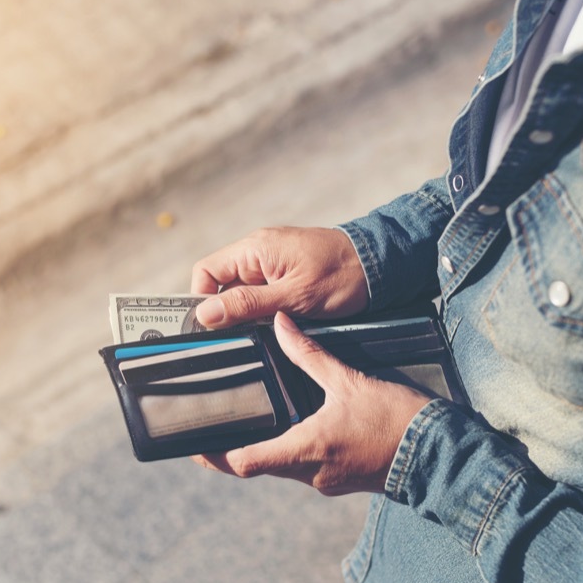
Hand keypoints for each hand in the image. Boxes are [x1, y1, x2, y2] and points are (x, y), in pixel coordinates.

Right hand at [190, 226, 368, 328]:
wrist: (380, 266)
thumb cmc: (342, 275)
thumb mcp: (293, 296)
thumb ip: (247, 305)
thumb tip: (205, 314)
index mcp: (254, 249)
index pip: (205, 272)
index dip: (202, 300)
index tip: (212, 327)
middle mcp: (258, 252)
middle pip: (221, 285)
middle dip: (228, 311)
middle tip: (244, 333)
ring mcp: (271, 262)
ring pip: (241, 292)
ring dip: (248, 313)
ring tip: (267, 326)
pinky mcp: (285, 272)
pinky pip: (261, 293)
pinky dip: (265, 309)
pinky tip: (279, 321)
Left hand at [192, 312, 431, 494]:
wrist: (437, 452)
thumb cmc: (395, 419)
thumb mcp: (348, 381)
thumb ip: (309, 354)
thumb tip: (281, 325)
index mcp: (306, 449)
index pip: (245, 463)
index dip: (217, 456)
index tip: (198, 445)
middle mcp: (311, 473)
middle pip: (258, 469)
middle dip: (234, 453)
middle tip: (213, 434)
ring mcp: (327, 481)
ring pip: (282, 469)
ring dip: (264, 452)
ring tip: (248, 427)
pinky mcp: (342, 480)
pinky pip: (306, 470)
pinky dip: (291, 453)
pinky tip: (292, 432)